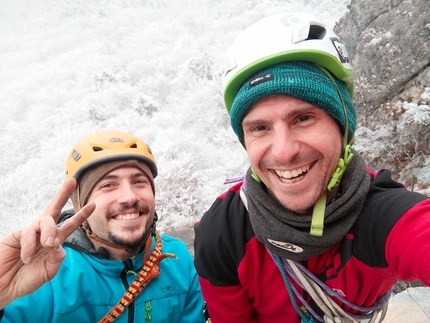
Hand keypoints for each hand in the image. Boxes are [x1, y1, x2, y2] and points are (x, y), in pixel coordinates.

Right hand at [0, 178, 94, 308]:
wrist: (4, 287)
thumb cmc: (26, 279)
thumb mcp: (48, 271)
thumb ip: (57, 258)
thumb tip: (60, 244)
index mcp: (54, 242)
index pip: (70, 225)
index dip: (81, 215)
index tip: (93, 204)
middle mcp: (43, 234)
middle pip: (54, 209)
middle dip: (63, 195)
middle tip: (72, 181)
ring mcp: (31, 233)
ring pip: (44, 221)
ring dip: (49, 231)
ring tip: (48, 245)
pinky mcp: (16, 235)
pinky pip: (27, 234)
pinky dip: (30, 246)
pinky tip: (27, 257)